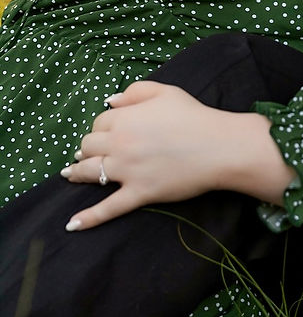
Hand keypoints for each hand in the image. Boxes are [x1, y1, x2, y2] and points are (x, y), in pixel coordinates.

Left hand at [60, 80, 293, 230]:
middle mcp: (119, 144)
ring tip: (71, 174)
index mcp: (124, 119)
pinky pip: (108, 208)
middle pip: (88, 146)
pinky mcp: (138, 194)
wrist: (218, 146)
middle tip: (92, 151)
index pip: (99, 122)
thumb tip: (110, 101)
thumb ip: (135, 92)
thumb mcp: (166, 92)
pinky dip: (88, 218)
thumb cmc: (194, 116)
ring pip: (88, 173)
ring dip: (76, 173)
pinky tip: (72, 224)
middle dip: (88, 147)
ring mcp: (126, 171)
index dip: (103, 125)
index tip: (110, 129)